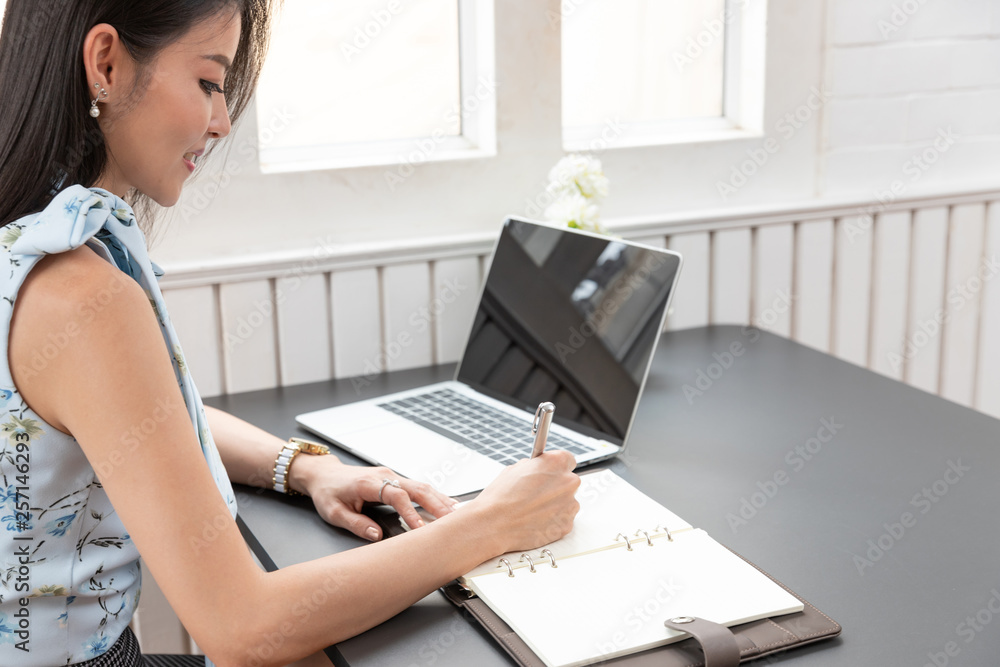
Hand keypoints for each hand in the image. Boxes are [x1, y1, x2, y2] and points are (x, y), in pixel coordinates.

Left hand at [290, 455, 457, 540]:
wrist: (324, 475)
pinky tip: (447, 506)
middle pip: (416, 488)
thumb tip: (377, 536)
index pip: (396, 495)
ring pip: (422, 486)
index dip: (410, 512)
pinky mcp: (395, 479)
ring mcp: (391, 475)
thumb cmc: (329, 492)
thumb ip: (356, 524)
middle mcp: (384, 476)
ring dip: (439, 500)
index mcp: (369, 483)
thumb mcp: (334, 513)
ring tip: (457, 515)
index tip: (421, 529)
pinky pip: (418, 487)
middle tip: (452, 521)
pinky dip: (434, 496)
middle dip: (436, 504)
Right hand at [468, 450, 580, 554]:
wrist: (494, 524)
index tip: (551, 472)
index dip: (556, 467)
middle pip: (569, 482)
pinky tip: (536, 521)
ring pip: (567, 502)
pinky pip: (563, 520)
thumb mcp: (514, 469)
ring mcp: (570, 505)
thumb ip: (534, 467)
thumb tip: (538, 470)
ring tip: (533, 510)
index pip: (568, 460)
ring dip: (555, 505)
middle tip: (538, 494)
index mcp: (555, 463)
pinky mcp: (567, 525)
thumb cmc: (500, 498)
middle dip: (556, 487)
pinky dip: (553, 521)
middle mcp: (567, 482)